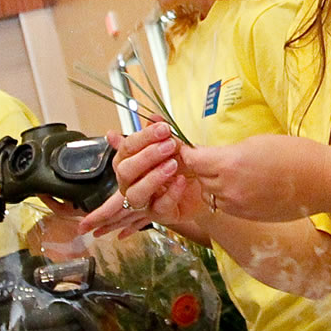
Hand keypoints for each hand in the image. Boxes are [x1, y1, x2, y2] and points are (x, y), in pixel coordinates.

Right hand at [81, 123, 207, 235]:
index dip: (143, 138)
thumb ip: (160, 133)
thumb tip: (152, 116)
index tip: (163, 128)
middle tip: (169, 145)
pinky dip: (171, 192)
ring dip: (153, 177)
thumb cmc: (183, 166)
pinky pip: (159, 206)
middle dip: (146, 156)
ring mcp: (144, 200)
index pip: (126, 149)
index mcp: (129, 162)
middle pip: (125, 171)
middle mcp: (131, 182)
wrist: (205, 188)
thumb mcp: (174, 146)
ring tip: (173, 164)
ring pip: (135, 194)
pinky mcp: (159, 215)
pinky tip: (181, 180)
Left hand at [180, 135, 325, 221]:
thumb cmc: (293, 153)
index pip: (193, 160)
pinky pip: (226, 206)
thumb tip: (212, 156)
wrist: (320, 181)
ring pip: (210, 195)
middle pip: (199, 178)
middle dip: (199, 168)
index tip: (187, 148)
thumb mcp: (254, 143)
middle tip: (206, 158)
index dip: (188, 153)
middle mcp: (229, 188)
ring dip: (211, 184)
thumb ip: (228, 152)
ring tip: (225, 173)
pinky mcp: (248, 216)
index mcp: (230, 163)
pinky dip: (225, 197)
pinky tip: (240, 186)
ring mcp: (238, 206)